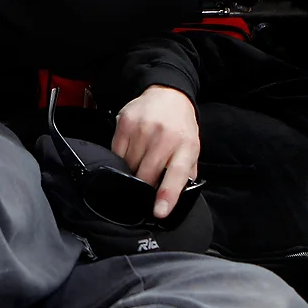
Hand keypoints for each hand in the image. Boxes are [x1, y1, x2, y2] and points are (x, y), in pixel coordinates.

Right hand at [111, 85, 200, 219]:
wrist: (168, 95)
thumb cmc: (180, 128)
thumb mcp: (191, 150)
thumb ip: (185, 175)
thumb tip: (173, 201)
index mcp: (185, 146)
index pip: (176, 174)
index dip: (167, 195)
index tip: (159, 212)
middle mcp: (164, 136)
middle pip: (146, 174)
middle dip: (144, 186)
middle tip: (144, 188)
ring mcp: (143, 128)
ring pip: (128, 165)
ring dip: (131, 172)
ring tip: (139, 163)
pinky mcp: (125, 122)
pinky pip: (116, 152)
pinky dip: (121, 159)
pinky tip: (130, 153)